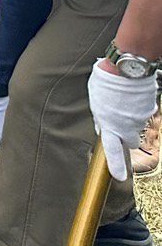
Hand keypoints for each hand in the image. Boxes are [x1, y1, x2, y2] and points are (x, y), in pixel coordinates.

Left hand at [90, 60, 159, 179]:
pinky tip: (131, 95)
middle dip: (126, 136)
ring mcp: (140, 119)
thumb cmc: (105, 81)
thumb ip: (100, 116)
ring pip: (136, 124)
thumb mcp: (95, 101)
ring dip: (131, 117)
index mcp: (108, 124)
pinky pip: (144, 112)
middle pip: (129, 140)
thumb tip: (101, 126)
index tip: (120, 177)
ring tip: (122, 100)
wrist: (126, 68)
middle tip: (119, 122)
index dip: (116, 164)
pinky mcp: (149, 110)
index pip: (112, 150)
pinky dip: (139, 107)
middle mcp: (126, 125)